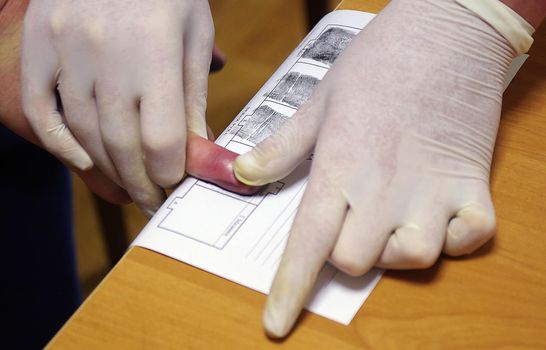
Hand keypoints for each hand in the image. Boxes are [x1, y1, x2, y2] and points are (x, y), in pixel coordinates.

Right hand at [21, 0, 214, 213]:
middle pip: (123, 145)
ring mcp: (65, 50)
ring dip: (108, 170)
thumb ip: (192, 97)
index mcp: (155, 50)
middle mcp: (107, 54)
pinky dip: (61, 144)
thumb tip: (196, 152)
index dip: (170, 173)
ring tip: (128, 186)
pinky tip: (84, 161)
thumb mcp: (193, 35)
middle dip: (141, 183)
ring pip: (85, 135)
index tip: (176, 185)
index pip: (162, 138)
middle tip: (152, 199)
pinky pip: (42, 110)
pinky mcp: (38, 46)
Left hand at [234, 0, 519, 336]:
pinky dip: (454, 238)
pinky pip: (471, 238)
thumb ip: (282, 145)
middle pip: (353, 261)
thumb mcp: (320, 100)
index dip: (289, 289)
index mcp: (340, 166)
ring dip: (395, 251)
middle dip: (344, 255)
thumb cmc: (379, 62)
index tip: (277, 324)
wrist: (446, 29)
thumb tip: (244, 174)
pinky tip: (438, 215)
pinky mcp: (472, 183)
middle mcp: (383, 186)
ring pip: (410, 258)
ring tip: (391, 218)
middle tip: (349, 223)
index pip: (307, 243)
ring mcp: (433, 187)